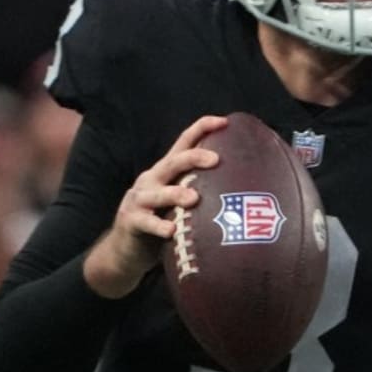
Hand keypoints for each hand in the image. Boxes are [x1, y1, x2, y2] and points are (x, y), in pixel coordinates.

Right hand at [84, 115, 227, 298]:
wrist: (125, 250)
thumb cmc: (163, 222)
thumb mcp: (181, 201)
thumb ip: (202, 190)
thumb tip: (246, 187)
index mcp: (166, 171)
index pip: (183, 143)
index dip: (202, 129)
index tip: (224, 121)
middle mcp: (152, 179)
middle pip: (172, 163)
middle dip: (193, 158)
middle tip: (215, 159)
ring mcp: (139, 199)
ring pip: (157, 193)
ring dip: (176, 194)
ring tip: (194, 199)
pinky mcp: (131, 221)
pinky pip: (146, 222)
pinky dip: (158, 226)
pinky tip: (171, 231)